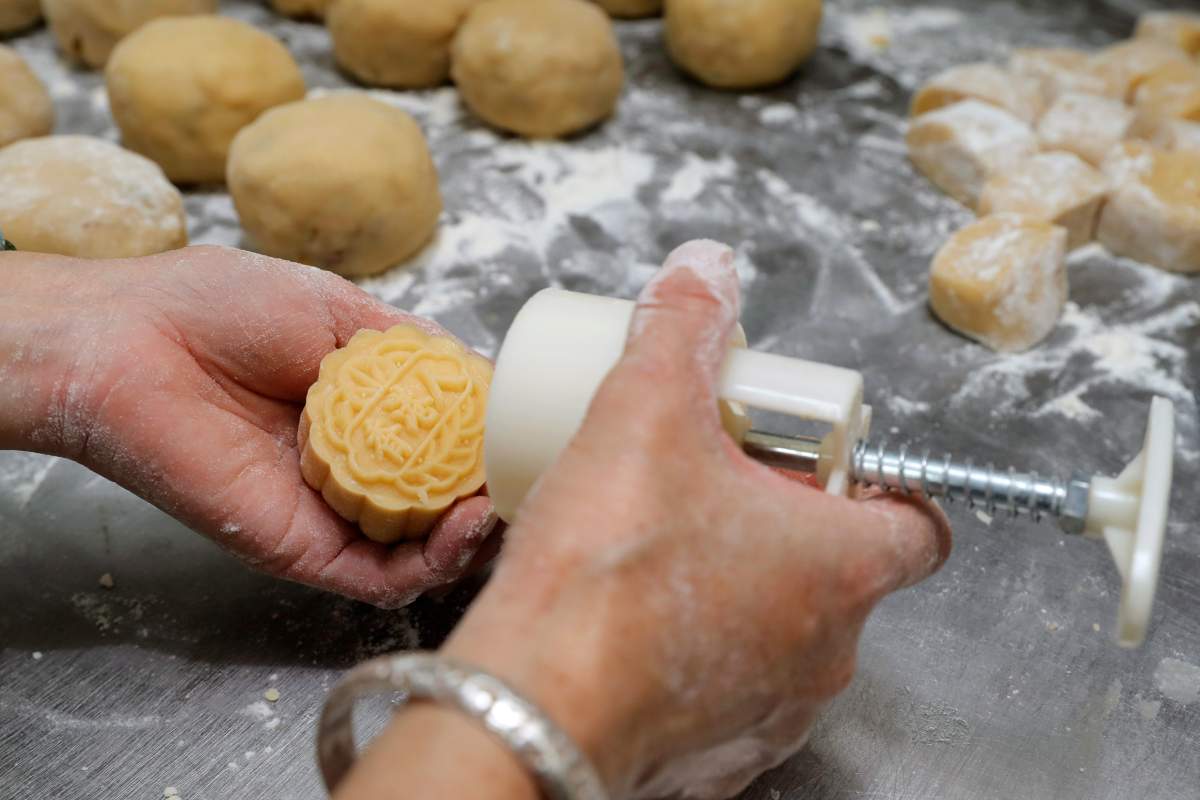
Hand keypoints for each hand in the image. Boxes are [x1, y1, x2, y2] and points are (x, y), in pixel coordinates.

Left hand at [0, 246, 497, 606]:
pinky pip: (381, 578)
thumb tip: (482, 373)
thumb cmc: (220, 308)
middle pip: (442, 505)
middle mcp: (353, 470)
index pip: (446, 444)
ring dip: (475, 537)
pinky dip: (433, 564)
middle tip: (528, 477)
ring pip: (422, 553)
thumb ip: (411, 347)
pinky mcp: (304, 552)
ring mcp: (331, 515)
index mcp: (363, 413)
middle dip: (494, 496)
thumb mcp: (339, 310)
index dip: (493, 444)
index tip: (529, 429)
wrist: (133, 338)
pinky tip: (465, 525)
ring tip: (502, 503)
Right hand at [436, 240, 950, 797]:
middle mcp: (827, 651)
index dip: (876, 481)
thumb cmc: (605, 576)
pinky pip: (728, 691)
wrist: (531, 705)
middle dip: (783, 522)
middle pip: (837, 570)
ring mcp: (775, 712)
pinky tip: (637, 618)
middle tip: (713, 483)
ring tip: (666, 545)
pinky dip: (698, 654)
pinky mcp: (718, 756)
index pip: (918, 521)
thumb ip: (680, 331)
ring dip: (741, 588)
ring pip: (782, 633)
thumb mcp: (644, 413)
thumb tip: (703, 272)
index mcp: (841, 566)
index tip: (816, 460)